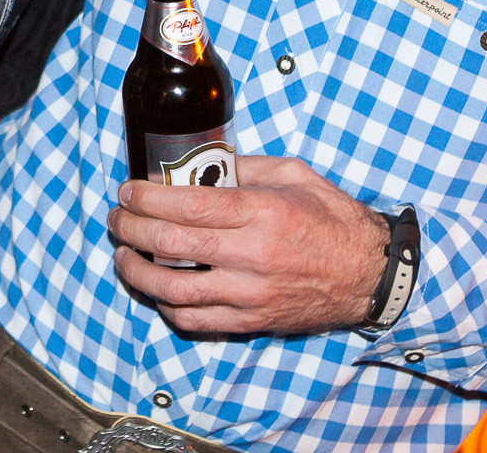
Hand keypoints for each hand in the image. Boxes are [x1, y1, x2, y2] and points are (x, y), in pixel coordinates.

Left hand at [107, 155, 389, 334]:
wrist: (369, 275)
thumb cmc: (333, 220)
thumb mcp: (295, 175)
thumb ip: (246, 168)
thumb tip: (200, 165)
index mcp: (263, 212)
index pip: (188, 204)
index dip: (147, 197)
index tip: (128, 190)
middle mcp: (253, 255)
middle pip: (172, 244)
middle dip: (132, 229)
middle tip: (117, 218)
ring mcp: (250, 294)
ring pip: (175, 289)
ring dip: (138, 272)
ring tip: (123, 256)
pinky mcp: (251, 321)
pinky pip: (196, 321)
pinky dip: (167, 306)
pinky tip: (157, 288)